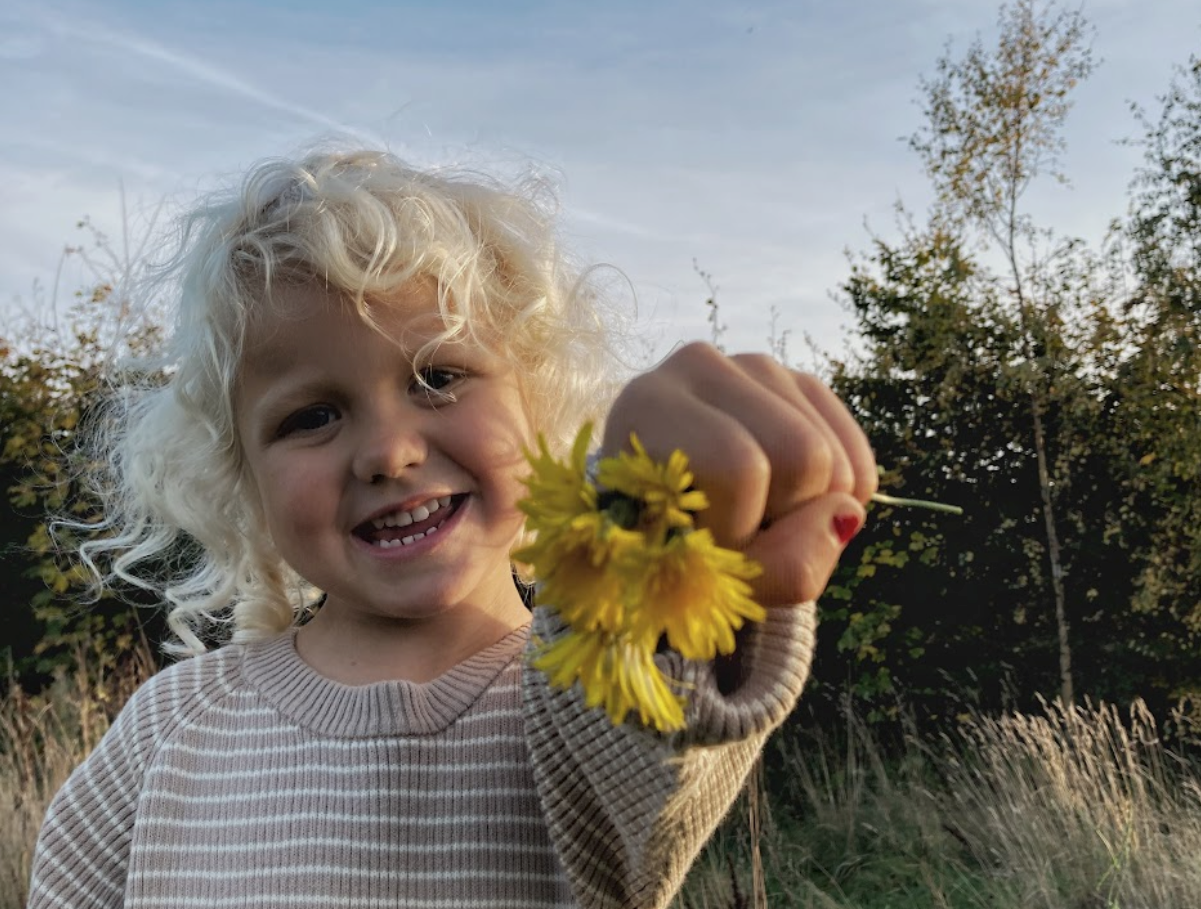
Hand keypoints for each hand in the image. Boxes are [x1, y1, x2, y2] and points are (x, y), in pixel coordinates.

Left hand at [602, 343, 877, 606]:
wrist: (671, 523)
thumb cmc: (670, 551)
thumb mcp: (707, 582)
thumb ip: (779, 568)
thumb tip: (847, 513)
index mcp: (649, 405)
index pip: (740, 468)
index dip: (737, 528)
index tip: (699, 544)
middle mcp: (699, 366)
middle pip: (804, 454)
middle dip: (786, 518)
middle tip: (735, 529)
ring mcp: (756, 366)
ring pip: (834, 455)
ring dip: (812, 510)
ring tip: (754, 514)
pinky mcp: (798, 384)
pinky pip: (854, 452)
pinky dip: (842, 497)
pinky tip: (797, 504)